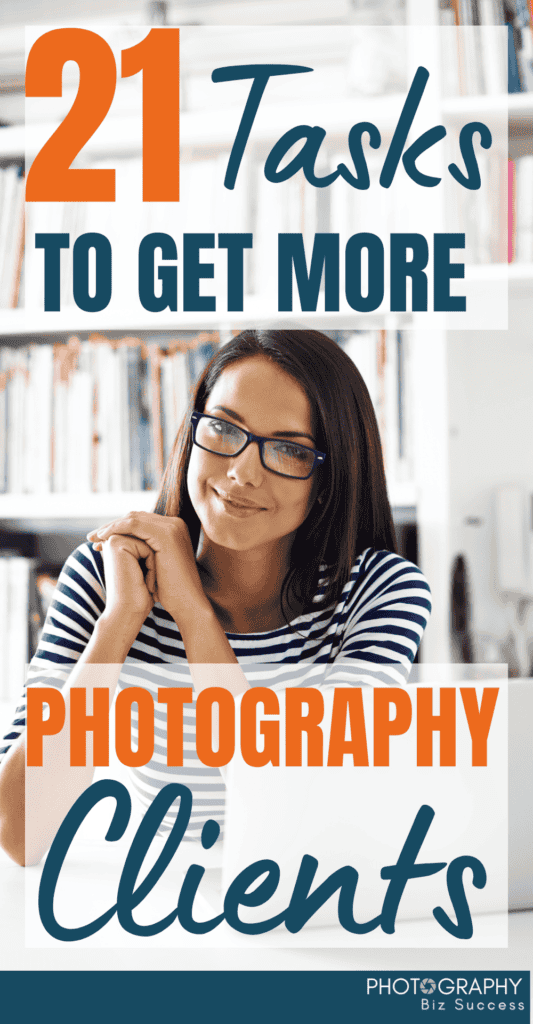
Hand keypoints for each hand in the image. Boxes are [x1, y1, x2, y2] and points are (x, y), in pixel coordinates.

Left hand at [87, 512, 209, 625]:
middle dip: (111, 526)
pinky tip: (103, 538)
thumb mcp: (155, 566)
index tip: (100, 540)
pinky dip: (116, 529)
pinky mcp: (166, 534)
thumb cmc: (170, 591)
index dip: (118, 528)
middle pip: (135, 517)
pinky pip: (134, 525)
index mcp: (174, 529)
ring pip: (132, 519)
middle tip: (92, 538)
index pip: (140, 521)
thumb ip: (145, 552)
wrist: (187, 603)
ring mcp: (172, 527)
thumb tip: (125, 549)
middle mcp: (175, 523)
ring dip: (110, 527)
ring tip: (93, 539)